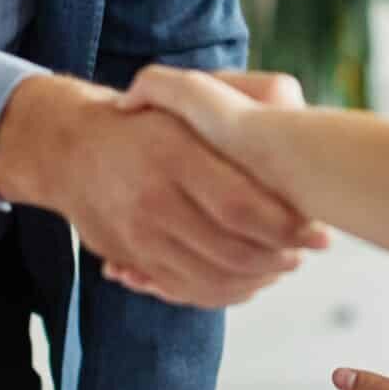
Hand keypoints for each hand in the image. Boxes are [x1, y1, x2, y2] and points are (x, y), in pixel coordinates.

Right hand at [0, 75, 326, 307]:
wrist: (71, 147)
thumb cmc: (149, 119)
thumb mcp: (190, 96)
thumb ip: (243, 101)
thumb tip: (296, 117)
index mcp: (174, 154)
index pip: (239, 205)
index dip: (284, 226)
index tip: (317, 231)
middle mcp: (152, 198)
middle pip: (228, 249)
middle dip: (277, 258)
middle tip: (305, 253)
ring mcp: (137, 234)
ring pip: (208, 278)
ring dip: (255, 280)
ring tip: (282, 266)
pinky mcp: (129, 257)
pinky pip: (182, 290)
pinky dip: (221, 292)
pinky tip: (248, 280)